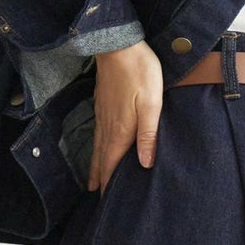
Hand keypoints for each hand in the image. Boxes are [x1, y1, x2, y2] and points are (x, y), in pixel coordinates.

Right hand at [87, 39, 163, 191]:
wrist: (119, 42)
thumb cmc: (139, 71)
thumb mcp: (152, 104)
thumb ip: (148, 134)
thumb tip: (145, 164)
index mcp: (120, 130)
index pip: (112, 164)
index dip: (110, 183)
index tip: (106, 201)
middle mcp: (108, 126)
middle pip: (102, 159)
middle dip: (100, 179)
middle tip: (97, 198)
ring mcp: (102, 114)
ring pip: (97, 147)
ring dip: (96, 166)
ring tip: (93, 182)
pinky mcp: (102, 103)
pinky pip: (97, 133)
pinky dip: (96, 148)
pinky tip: (98, 149)